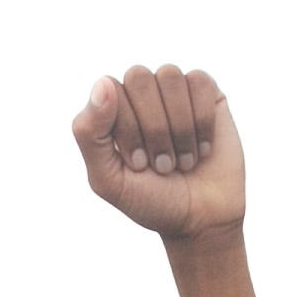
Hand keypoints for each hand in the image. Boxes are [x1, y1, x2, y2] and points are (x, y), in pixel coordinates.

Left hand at [73, 64, 243, 241]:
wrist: (201, 220)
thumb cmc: (151, 201)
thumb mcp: (108, 179)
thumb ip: (89, 133)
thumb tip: (103, 83)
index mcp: (112, 110)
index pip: (110, 90)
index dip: (128, 128)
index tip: (139, 165)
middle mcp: (141, 93)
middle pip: (138, 77)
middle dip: (153, 128)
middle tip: (163, 165)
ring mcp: (173, 91)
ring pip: (170, 76)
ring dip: (179, 127)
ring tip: (184, 160)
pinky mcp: (207, 94)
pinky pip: (200, 82)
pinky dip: (202, 121)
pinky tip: (203, 148)